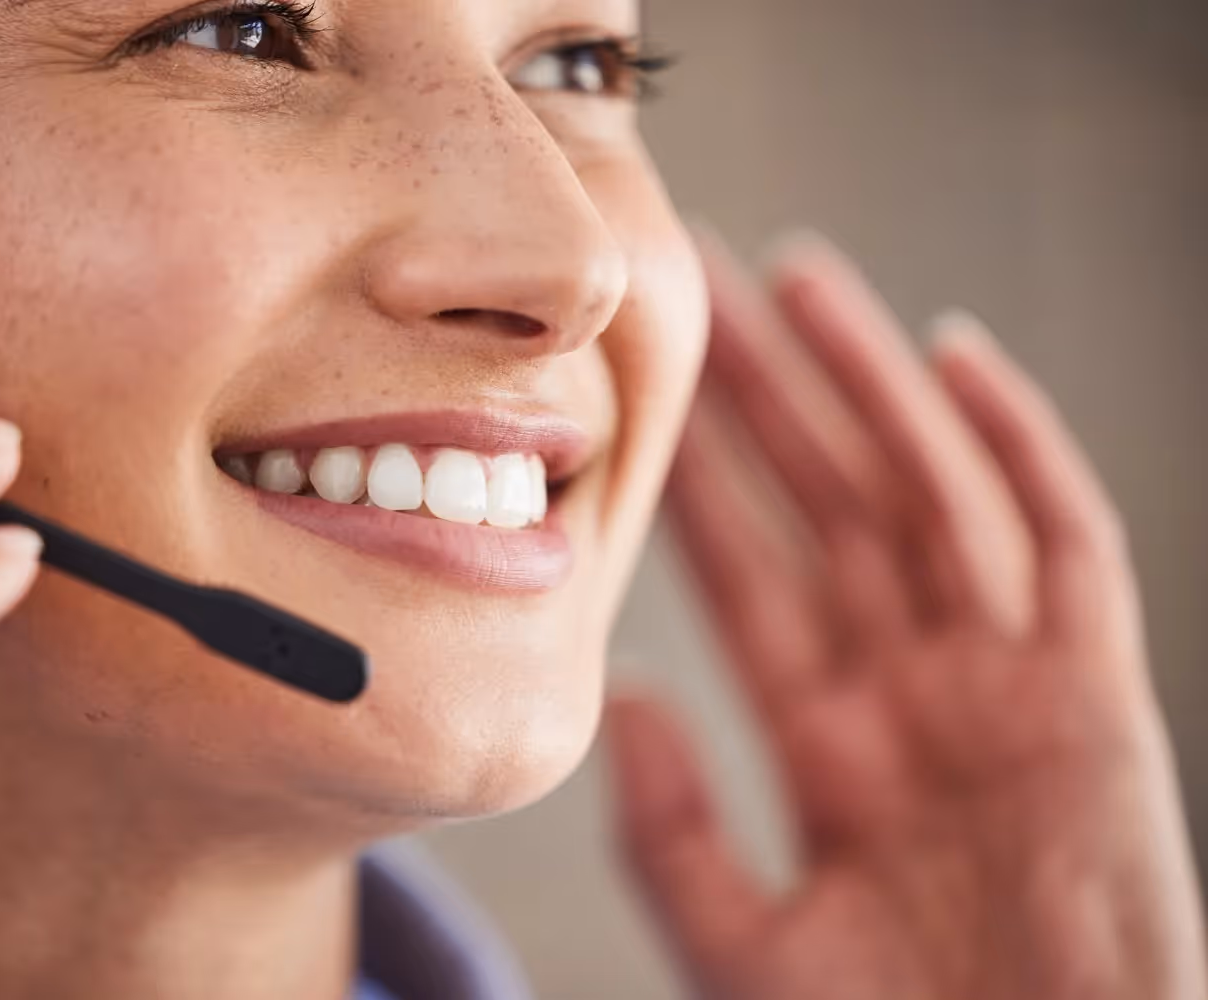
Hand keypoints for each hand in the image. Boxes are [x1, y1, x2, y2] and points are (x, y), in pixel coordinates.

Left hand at [603, 233, 1207, 999]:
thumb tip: (627, 695)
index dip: (694, 470)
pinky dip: (1017, 448)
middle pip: (824, 501)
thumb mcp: (747, 946)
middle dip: (764, 393)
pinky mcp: (1095, 695)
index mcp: (823, 736)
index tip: (640, 386)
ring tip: (799, 277)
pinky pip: (1061, 543)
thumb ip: (673, 828)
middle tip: (702, 281)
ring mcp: (1002, 679)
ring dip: (864, 382)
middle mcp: (908, 683)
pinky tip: (956, 357)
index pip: (743, 567)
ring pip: (925, 490)